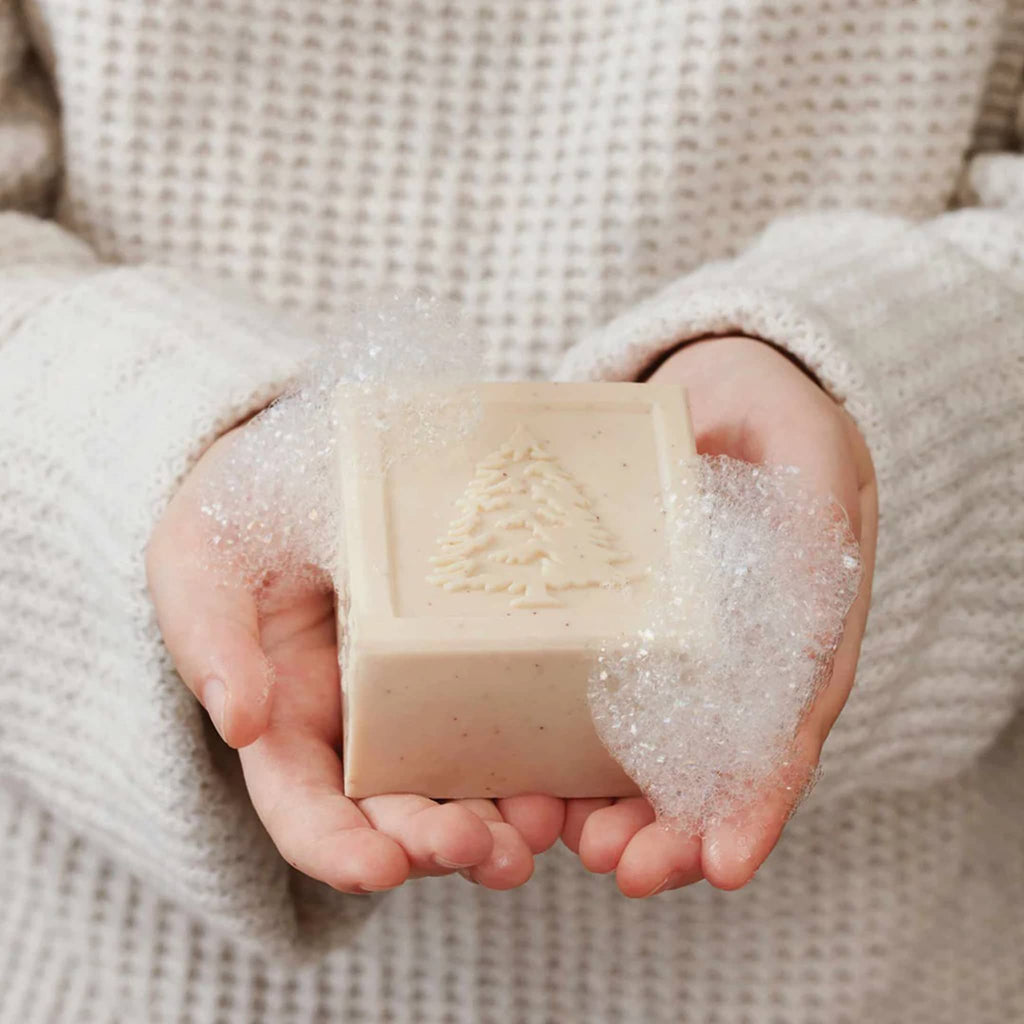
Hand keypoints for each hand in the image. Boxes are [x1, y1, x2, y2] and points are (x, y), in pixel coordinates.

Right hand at [147, 426, 565, 894]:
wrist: (306, 466)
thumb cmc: (240, 521)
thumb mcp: (204, 569)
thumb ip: (211, 643)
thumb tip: (240, 723)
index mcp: (288, 726)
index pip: (305, 810)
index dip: (337, 848)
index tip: (380, 868)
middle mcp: (361, 731)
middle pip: (397, 812)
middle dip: (437, 843)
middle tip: (488, 851)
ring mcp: (423, 703)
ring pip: (461, 785)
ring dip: (499, 821)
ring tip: (538, 830)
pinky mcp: (472, 665)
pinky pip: (508, 724)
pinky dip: (537, 762)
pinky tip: (568, 775)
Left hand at [561, 336, 877, 895]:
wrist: (719, 391)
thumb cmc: (774, 417)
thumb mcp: (806, 450)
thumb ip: (814, 515)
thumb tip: (807, 580)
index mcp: (802, 628)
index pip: (789, 725)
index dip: (761, 796)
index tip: (726, 861)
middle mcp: (743, 655)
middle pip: (720, 763)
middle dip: (676, 828)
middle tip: (625, 869)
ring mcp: (681, 648)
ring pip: (657, 750)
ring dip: (619, 808)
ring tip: (571, 843)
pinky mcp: (624, 629)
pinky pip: (597, 698)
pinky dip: (572, 749)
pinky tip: (534, 783)